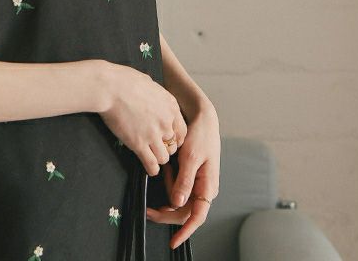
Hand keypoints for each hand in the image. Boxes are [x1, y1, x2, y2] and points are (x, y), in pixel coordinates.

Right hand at [98, 62, 187, 176]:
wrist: (110, 87)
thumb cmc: (124, 80)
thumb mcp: (149, 82)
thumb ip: (156, 94)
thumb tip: (153, 94)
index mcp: (170, 105)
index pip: (182, 130)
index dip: (175, 138)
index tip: (169, 140)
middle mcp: (166, 121)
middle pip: (174, 145)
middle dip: (166, 148)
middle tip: (157, 148)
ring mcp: (153, 134)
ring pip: (164, 157)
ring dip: (158, 159)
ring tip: (152, 157)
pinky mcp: (139, 144)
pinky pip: (151, 164)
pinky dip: (151, 168)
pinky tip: (149, 168)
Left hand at [146, 102, 220, 250]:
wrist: (202, 117)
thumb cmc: (200, 135)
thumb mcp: (191, 157)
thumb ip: (184, 181)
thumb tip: (176, 203)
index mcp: (208, 187)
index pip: (197, 217)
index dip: (184, 231)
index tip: (172, 242)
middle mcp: (204, 188)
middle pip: (184, 211)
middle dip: (167, 211)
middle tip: (149, 210)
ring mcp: (198, 182)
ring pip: (179, 198)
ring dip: (168, 188)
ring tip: (167, 168)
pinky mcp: (190, 175)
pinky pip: (177, 185)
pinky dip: (169, 180)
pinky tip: (168, 166)